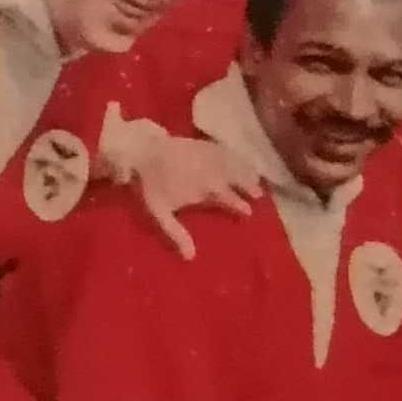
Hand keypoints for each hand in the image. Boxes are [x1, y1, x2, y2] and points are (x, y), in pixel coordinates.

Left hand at [133, 135, 260, 258]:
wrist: (141, 150)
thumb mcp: (160, 212)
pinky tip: (236, 156)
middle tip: (260, 194)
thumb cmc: (150, 184)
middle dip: (249, 186)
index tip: (249, 212)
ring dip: (245, 170)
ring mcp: (208, 155)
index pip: (228, 199)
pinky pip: (223, 149)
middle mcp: (212, 172)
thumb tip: (191, 257)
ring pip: (233, 163)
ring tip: (256, 176)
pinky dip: (233, 154)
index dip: (239, 205)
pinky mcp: (201, 143)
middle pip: (236, 179)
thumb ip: (176, 234)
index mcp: (205, 189)